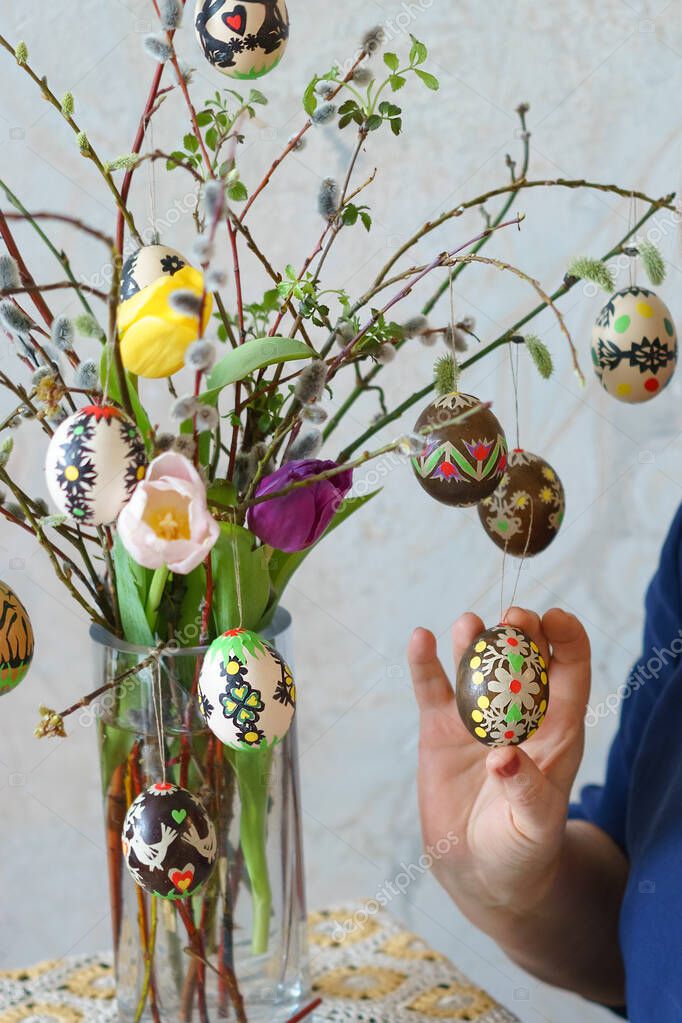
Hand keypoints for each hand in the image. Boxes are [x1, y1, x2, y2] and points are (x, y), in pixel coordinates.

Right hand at [408, 607, 589, 933]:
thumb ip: (525, 791)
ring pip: (476, 664)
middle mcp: (516, 712)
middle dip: (520, 630)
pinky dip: (425, 662)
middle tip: (511, 617)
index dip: (567, 640)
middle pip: (522, 657)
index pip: (570, 672)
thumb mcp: (534, 827)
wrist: (479, 871)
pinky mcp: (439, 727)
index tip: (553, 620)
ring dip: (474, 639)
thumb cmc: (523, 848)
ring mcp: (476, 715)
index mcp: (555, 729)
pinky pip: (431, 688)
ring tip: (469, 624)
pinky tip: (421, 638)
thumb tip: (502, 757)